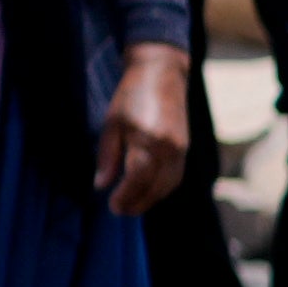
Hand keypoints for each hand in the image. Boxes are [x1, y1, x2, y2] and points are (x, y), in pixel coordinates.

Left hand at [102, 42, 194, 212]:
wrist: (161, 75)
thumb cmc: (130, 97)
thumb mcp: (111, 123)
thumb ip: (107, 156)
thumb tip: (101, 185)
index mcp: (147, 140)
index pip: (137, 179)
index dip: (126, 196)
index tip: (112, 206)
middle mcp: (168, 148)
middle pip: (155, 187)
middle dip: (138, 203)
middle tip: (120, 210)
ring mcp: (181, 149)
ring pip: (169, 185)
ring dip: (151, 199)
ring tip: (132, 205)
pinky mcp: (186, 148)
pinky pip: (177, 176)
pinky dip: (163, 188)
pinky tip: (149, 191)